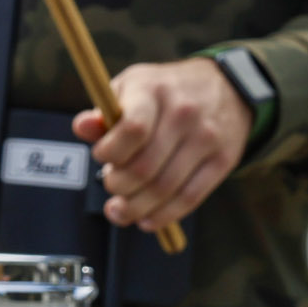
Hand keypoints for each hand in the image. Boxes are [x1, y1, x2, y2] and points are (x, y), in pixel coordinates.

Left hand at [75, 56, 251, 232]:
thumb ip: (105, 112)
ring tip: (120, 211)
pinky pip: (190, 198)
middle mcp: (183, 113)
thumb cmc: (165, 91)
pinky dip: (164, 216)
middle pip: (145, 167)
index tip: (101, 157)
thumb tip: (82, 127)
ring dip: (136, 208)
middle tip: (110, 186)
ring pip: (165, 188)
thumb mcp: (132, 86)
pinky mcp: (223, 160)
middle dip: (119, 186)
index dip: (110, 152)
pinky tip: (146, 220)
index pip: (132, 129)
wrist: (226, 86)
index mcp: (154, 90)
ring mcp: (206, 138)